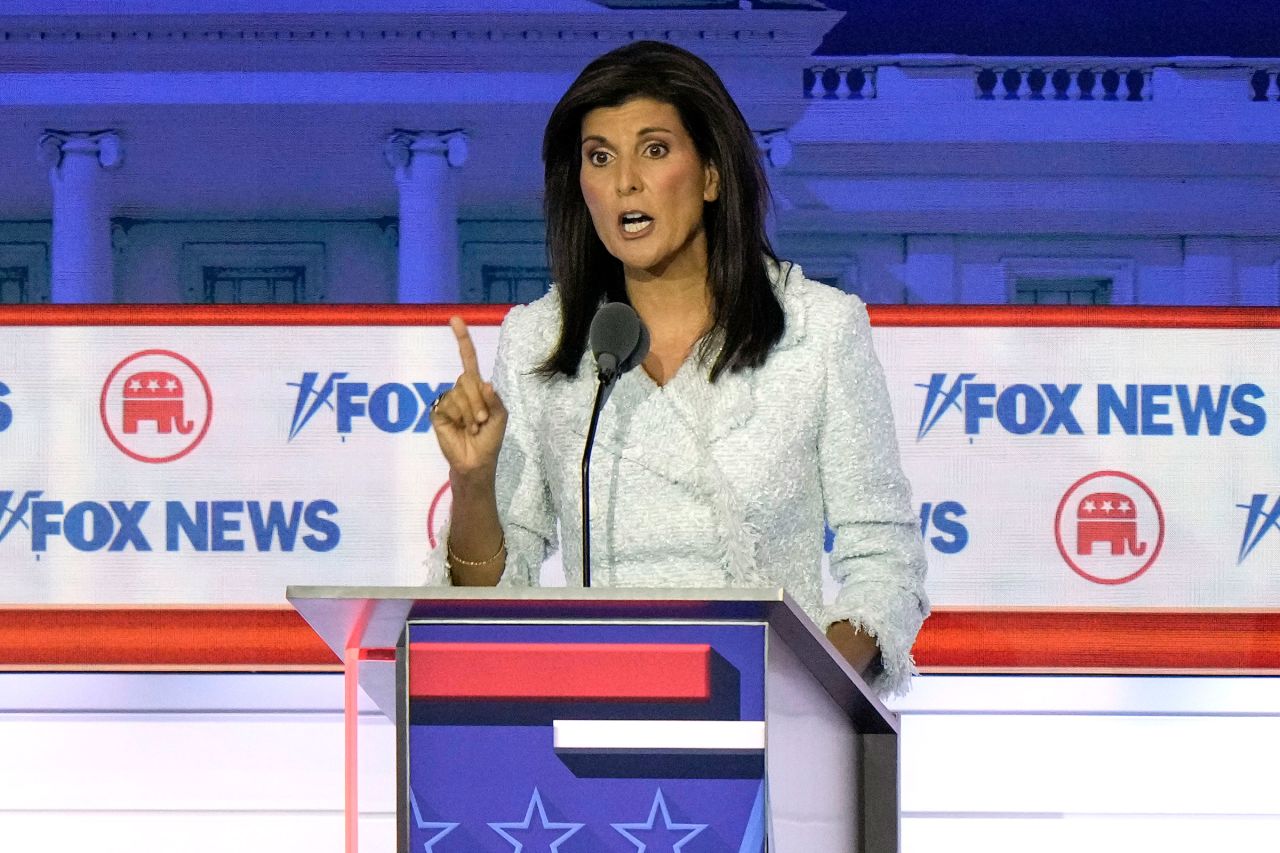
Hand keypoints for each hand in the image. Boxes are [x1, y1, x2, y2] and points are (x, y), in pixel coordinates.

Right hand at [430, 317, 507, 478]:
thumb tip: (483, 383)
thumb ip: (493, 398)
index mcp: (476, 388)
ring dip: (470, 412)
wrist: (477, 460)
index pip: (468, 359)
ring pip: (458, 393)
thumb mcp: (500, 416)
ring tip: (473, 427)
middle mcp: (460, 390)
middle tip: (482, 420)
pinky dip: (459, 417)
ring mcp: (447, 400)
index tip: (455, 319)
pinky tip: (461, 428)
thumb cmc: (490, 439)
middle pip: (467, 378)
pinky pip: (448, 404)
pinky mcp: (437, 412)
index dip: (462, 340)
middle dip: (477, 400)